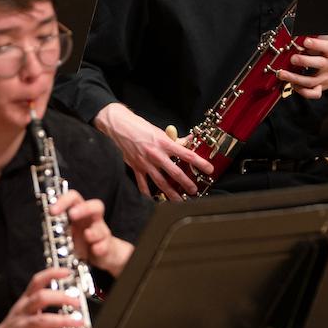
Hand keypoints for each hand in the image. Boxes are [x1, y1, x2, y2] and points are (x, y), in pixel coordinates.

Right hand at [0, 266, 77, 327]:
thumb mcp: (31, 319)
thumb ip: (49, 318)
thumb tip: (68, 316)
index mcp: (25, 301)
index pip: (37, 281)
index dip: (51, 274)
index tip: (67, 272)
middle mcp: (23, 311)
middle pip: (41, 297)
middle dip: (61, 297)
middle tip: (78, 302)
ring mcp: (21, 326)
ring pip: (41, 320)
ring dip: (62, 320)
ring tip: (78, 323)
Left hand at [53, 189, 133, 277]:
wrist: (100, 255)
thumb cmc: (80, 240)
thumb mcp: (66, 231)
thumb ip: (57, 225)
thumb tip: (44, 220)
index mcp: (79, 212)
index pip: (74, 198)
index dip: (64, 201)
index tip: (52, 211)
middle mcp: (92, 220)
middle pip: (96, 205)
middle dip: (84, 209)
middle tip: (72, 215)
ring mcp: (101, 232)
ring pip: (102, 227)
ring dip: (94, 232)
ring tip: (87, 235)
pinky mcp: (107, 246)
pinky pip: (106, 245)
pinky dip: (100, 247)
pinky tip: (95, 250)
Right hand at [94, 102, 211, 199]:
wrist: (117, 126)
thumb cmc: (138, 126)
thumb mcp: (158, 131)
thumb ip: (174, 139)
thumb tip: (188, 141)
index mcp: (164, 143)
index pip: (187, 155)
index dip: (200, 163)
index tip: (209, 169)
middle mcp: (156, 154)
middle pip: (175, 172)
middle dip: (187, 183)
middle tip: (195, 190)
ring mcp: (145, 163)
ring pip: (161, 182)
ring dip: (172, 192)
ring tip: (180, 200)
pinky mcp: (136, 168)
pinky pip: (143, 184)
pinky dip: (148, 194)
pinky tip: (154, 201)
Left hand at [277, 36, 327, 98]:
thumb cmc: (325, 57)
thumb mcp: (323, 48)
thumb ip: (313, 43)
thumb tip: (296, 35)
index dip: (317, 44)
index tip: (306, 41)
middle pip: (320, 64)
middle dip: (305, 61)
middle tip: (293, 58)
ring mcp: (324, 79)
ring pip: (311, 81)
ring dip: (295, 78)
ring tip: (282, 73)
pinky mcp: (320, 88)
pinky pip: (313, 93)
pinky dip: (302, 91)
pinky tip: (293, 86)